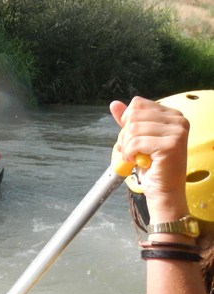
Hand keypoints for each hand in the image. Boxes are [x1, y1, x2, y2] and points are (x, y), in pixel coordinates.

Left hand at [110, 96, 188, 222]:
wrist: (162, 190)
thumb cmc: (151, 165)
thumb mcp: (137, 137)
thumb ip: (127, 120)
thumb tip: (114, 104)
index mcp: (172, 114)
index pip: (138, 103)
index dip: (128, 121)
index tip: (134, 137)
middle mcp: (178, 120)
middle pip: (134, 115)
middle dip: (126, 135)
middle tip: (133, 150)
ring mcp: (177, 132)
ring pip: (133, 129)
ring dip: (127, 146)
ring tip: (136, 156)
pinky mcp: (171, 145)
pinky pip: (136, 142)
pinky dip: (129, 154)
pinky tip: (137, 161)